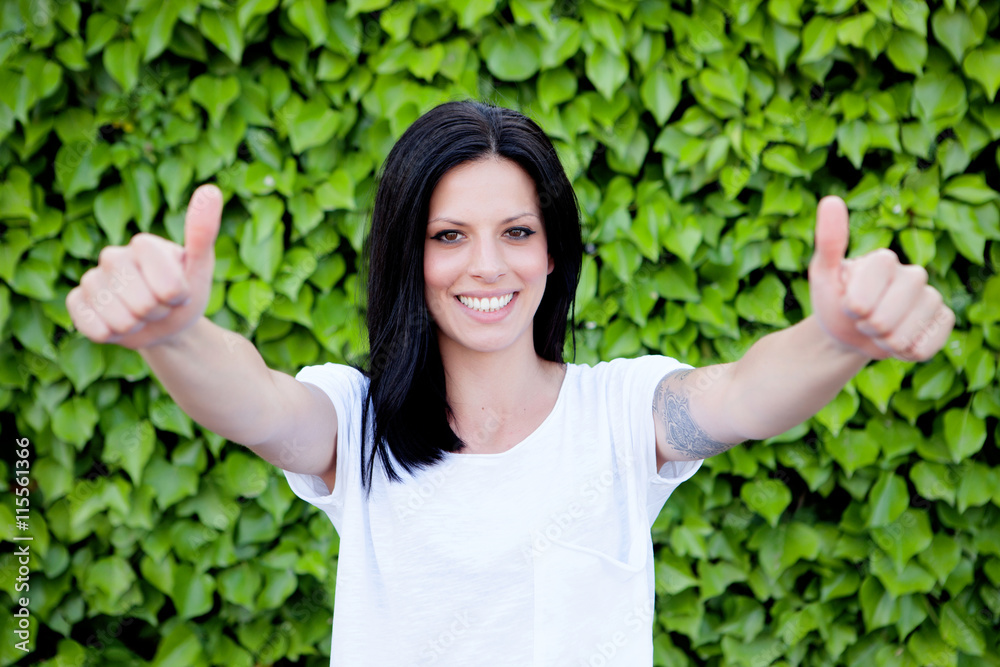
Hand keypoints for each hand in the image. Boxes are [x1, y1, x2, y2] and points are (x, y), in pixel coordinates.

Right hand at [66, 184, 222, 349]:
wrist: (165, 324)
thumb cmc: (186, 292)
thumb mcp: (201, 266)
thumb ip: (203, 232)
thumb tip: (210, 189)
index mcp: (144, 244)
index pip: (168, 287)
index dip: (178, 298)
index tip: (180, 292)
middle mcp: (113, 256)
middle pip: (143, 304)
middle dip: (158, 313)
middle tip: (160, 306)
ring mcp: (92, 279)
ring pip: (120, 320)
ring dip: (137, 326)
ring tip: (142, 314)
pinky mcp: (76, 302)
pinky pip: (95, 328)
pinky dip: (112, 334)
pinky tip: (117, 323)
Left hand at [808, 196, 954, 360]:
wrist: (848, 331)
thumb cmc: (834, 299)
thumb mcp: (823, 274)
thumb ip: (829, 241)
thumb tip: (830, 199)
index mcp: (884, 260)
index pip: (862, 300)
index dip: (851, 309)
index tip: (847, 303)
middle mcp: (913, 274)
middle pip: (884, 320)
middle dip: (866, 327)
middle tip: (862, 318)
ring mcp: (931, 297)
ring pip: (904, 336)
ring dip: (884, 342)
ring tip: (877, 329)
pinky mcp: (943, 319)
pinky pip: (925, 346)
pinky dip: (905, 352)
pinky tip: (898, 340)